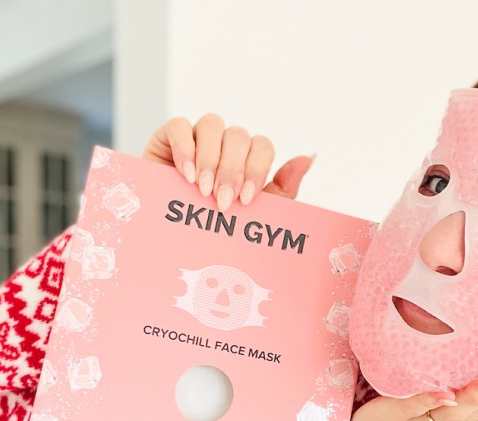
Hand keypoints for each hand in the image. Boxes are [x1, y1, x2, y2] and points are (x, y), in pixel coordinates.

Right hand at [143, 115, 313, 210]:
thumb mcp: (252, 213)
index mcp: (248, 159)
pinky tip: (185, 175)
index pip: (262, 145)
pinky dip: (184, 149)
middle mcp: (225, 144)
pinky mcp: (168, 137)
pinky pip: (179, 126)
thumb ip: (283, 187)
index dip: (256, 169)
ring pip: (213, 125)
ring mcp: (197, 137)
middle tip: (222, 201)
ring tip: (202, 190)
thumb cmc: (213, 225)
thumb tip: (309, 158)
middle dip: (233, 170)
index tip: (245, 200)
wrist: (169, 238)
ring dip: (211, 159)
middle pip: (239, 136)